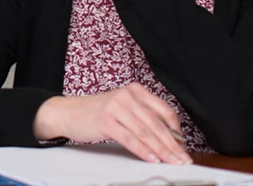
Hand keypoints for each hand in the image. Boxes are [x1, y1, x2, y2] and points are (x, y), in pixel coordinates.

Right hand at [34, 85, 190, 164]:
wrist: (69, 112)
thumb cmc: (98, 113)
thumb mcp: (123, 108)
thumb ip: (143, 117)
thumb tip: (169, 138)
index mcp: (135, 90)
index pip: (164, 110)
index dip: (176, 130)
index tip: (183, 146)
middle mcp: (127, 96)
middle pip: (156, 124)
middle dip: (172, 145)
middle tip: (182, 159)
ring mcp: (116, 107)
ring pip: (145, 132)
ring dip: (161, 150)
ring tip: (171, 162)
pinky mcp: (106, 120)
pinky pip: (130, 138)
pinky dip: (143, 151)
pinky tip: (151, 159)